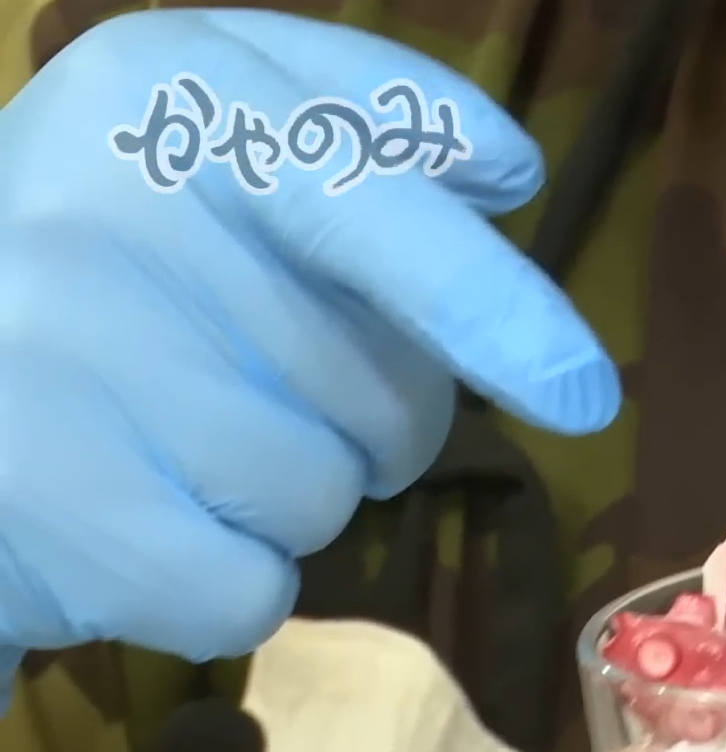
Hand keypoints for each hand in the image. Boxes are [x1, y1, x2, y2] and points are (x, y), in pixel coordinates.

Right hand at [0, 10, 620, 709]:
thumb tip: (507, 171)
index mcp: (173, 97)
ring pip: (326, 496)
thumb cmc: (117, 238)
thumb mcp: (223, 123)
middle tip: (261, 373)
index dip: (492, 303)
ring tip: (182, 433)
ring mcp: (63, 369)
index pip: (369, 201)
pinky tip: (150, 511)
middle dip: (371, 411)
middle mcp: (102, 215)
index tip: (583, 393)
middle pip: (382, 388)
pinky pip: (253, 591)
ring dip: (295, 490)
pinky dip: (229, 577)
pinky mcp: (50, 512)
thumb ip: (373, 118)